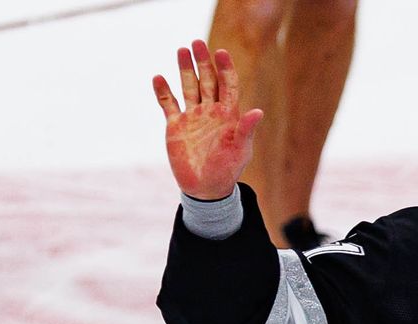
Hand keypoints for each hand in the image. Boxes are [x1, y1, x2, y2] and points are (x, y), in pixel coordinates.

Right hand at [151, 40, 263, 199]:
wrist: (206, 188)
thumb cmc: (228, 169)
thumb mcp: (240, 150)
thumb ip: (246, 130)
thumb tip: (258, 112)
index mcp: (228, 115)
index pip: (228, 85)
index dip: (225, 68)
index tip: (221, 52)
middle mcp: (210, 111)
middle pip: (207, 80)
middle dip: (203, 62)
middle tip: (197, 42)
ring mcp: (192, 117)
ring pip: (188, 87)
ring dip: (185, 69)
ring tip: (181, 50)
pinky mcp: (175, 125)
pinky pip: (168, 104)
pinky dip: (163, 92)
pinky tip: (159, 78)